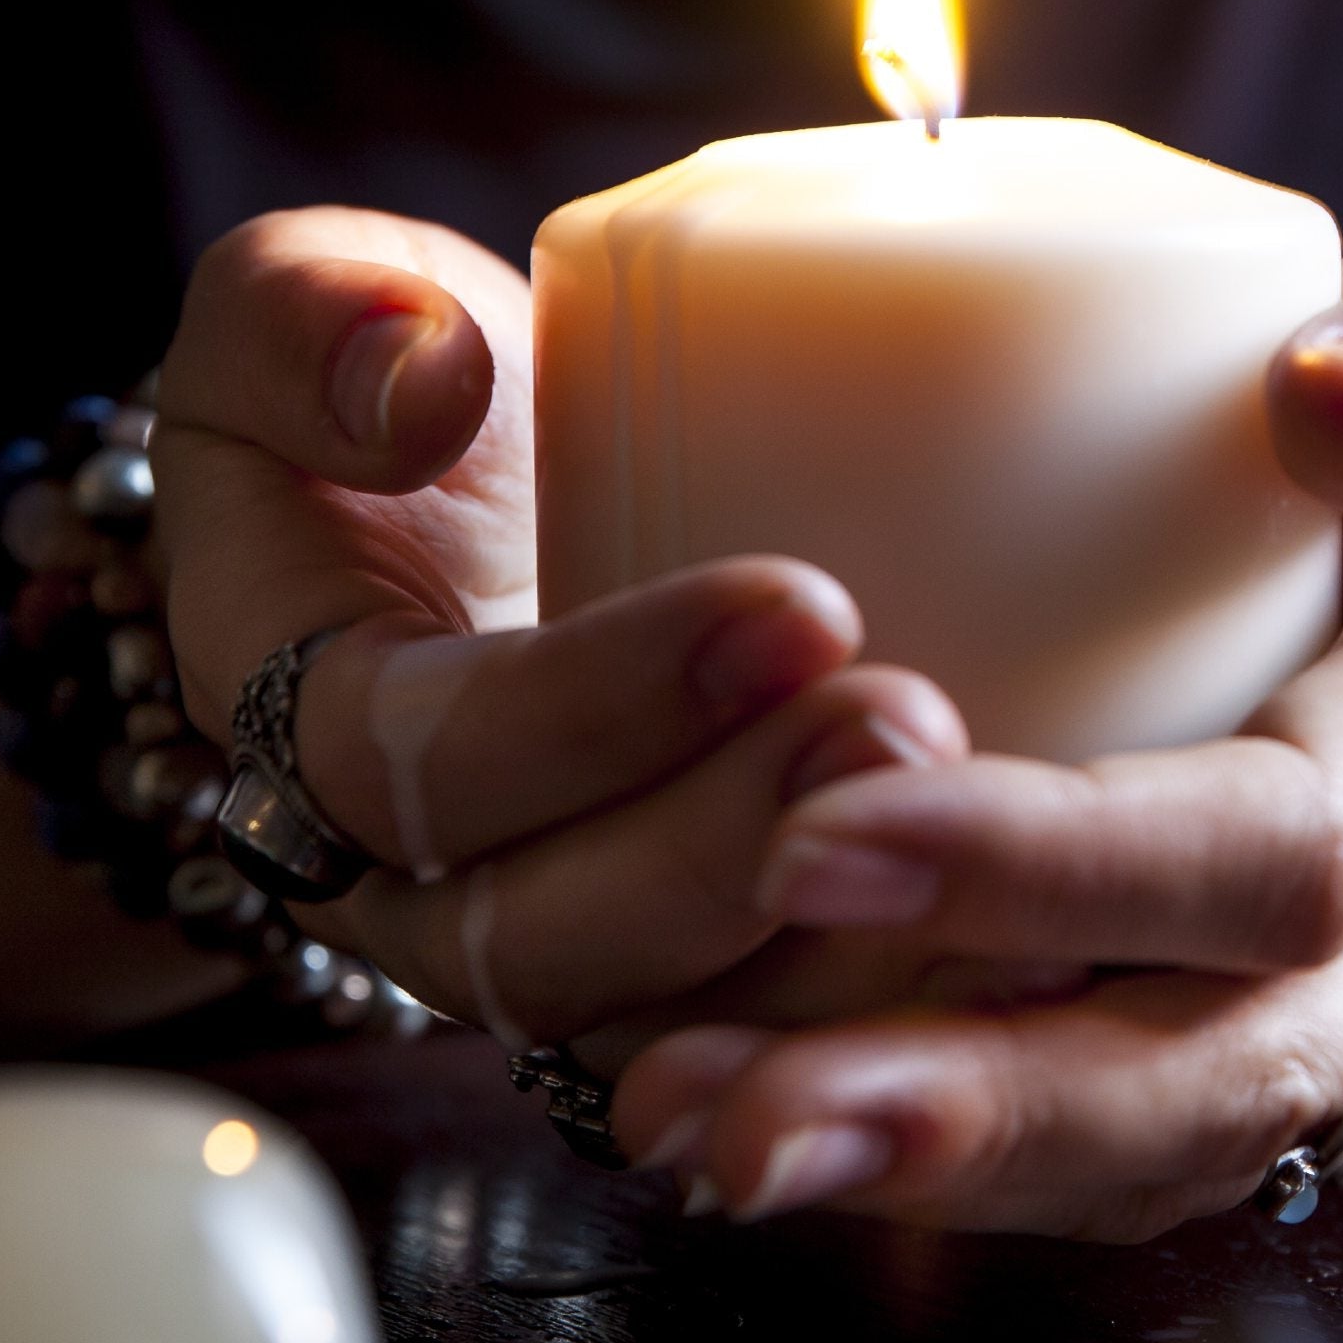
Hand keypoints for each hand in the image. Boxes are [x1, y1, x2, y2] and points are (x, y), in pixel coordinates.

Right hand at [154, 207, 969, 1041]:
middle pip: (554, 935)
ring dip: (834, 952)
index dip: (602, 706)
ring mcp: (564, 942)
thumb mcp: (299, 308)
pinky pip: (774, 1034)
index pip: (429, 765)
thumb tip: (421, 374)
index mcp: (320, 734)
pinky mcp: (685, 965)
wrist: (466, 508)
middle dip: (736, 845)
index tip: (795, 603)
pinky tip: (1043, 927)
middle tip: (906, 727)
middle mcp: (427, 883)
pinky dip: (897, 997)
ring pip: (676, 1021)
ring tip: (998, 842)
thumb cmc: (392, 398)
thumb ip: (309, 317)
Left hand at [609, 213, 1342, 1237]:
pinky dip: (974, 1150)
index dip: (1071, 864)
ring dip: (938, 1164)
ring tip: (701, 1133)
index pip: (1301, 839)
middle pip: (1231, 1067)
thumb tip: (1335, 404)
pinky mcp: (1317, 1031)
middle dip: (975, 1101)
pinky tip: (793, 1109)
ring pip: (1178, 1144)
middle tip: (730, 1116)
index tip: (824, 831)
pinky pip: (1152, 1135)